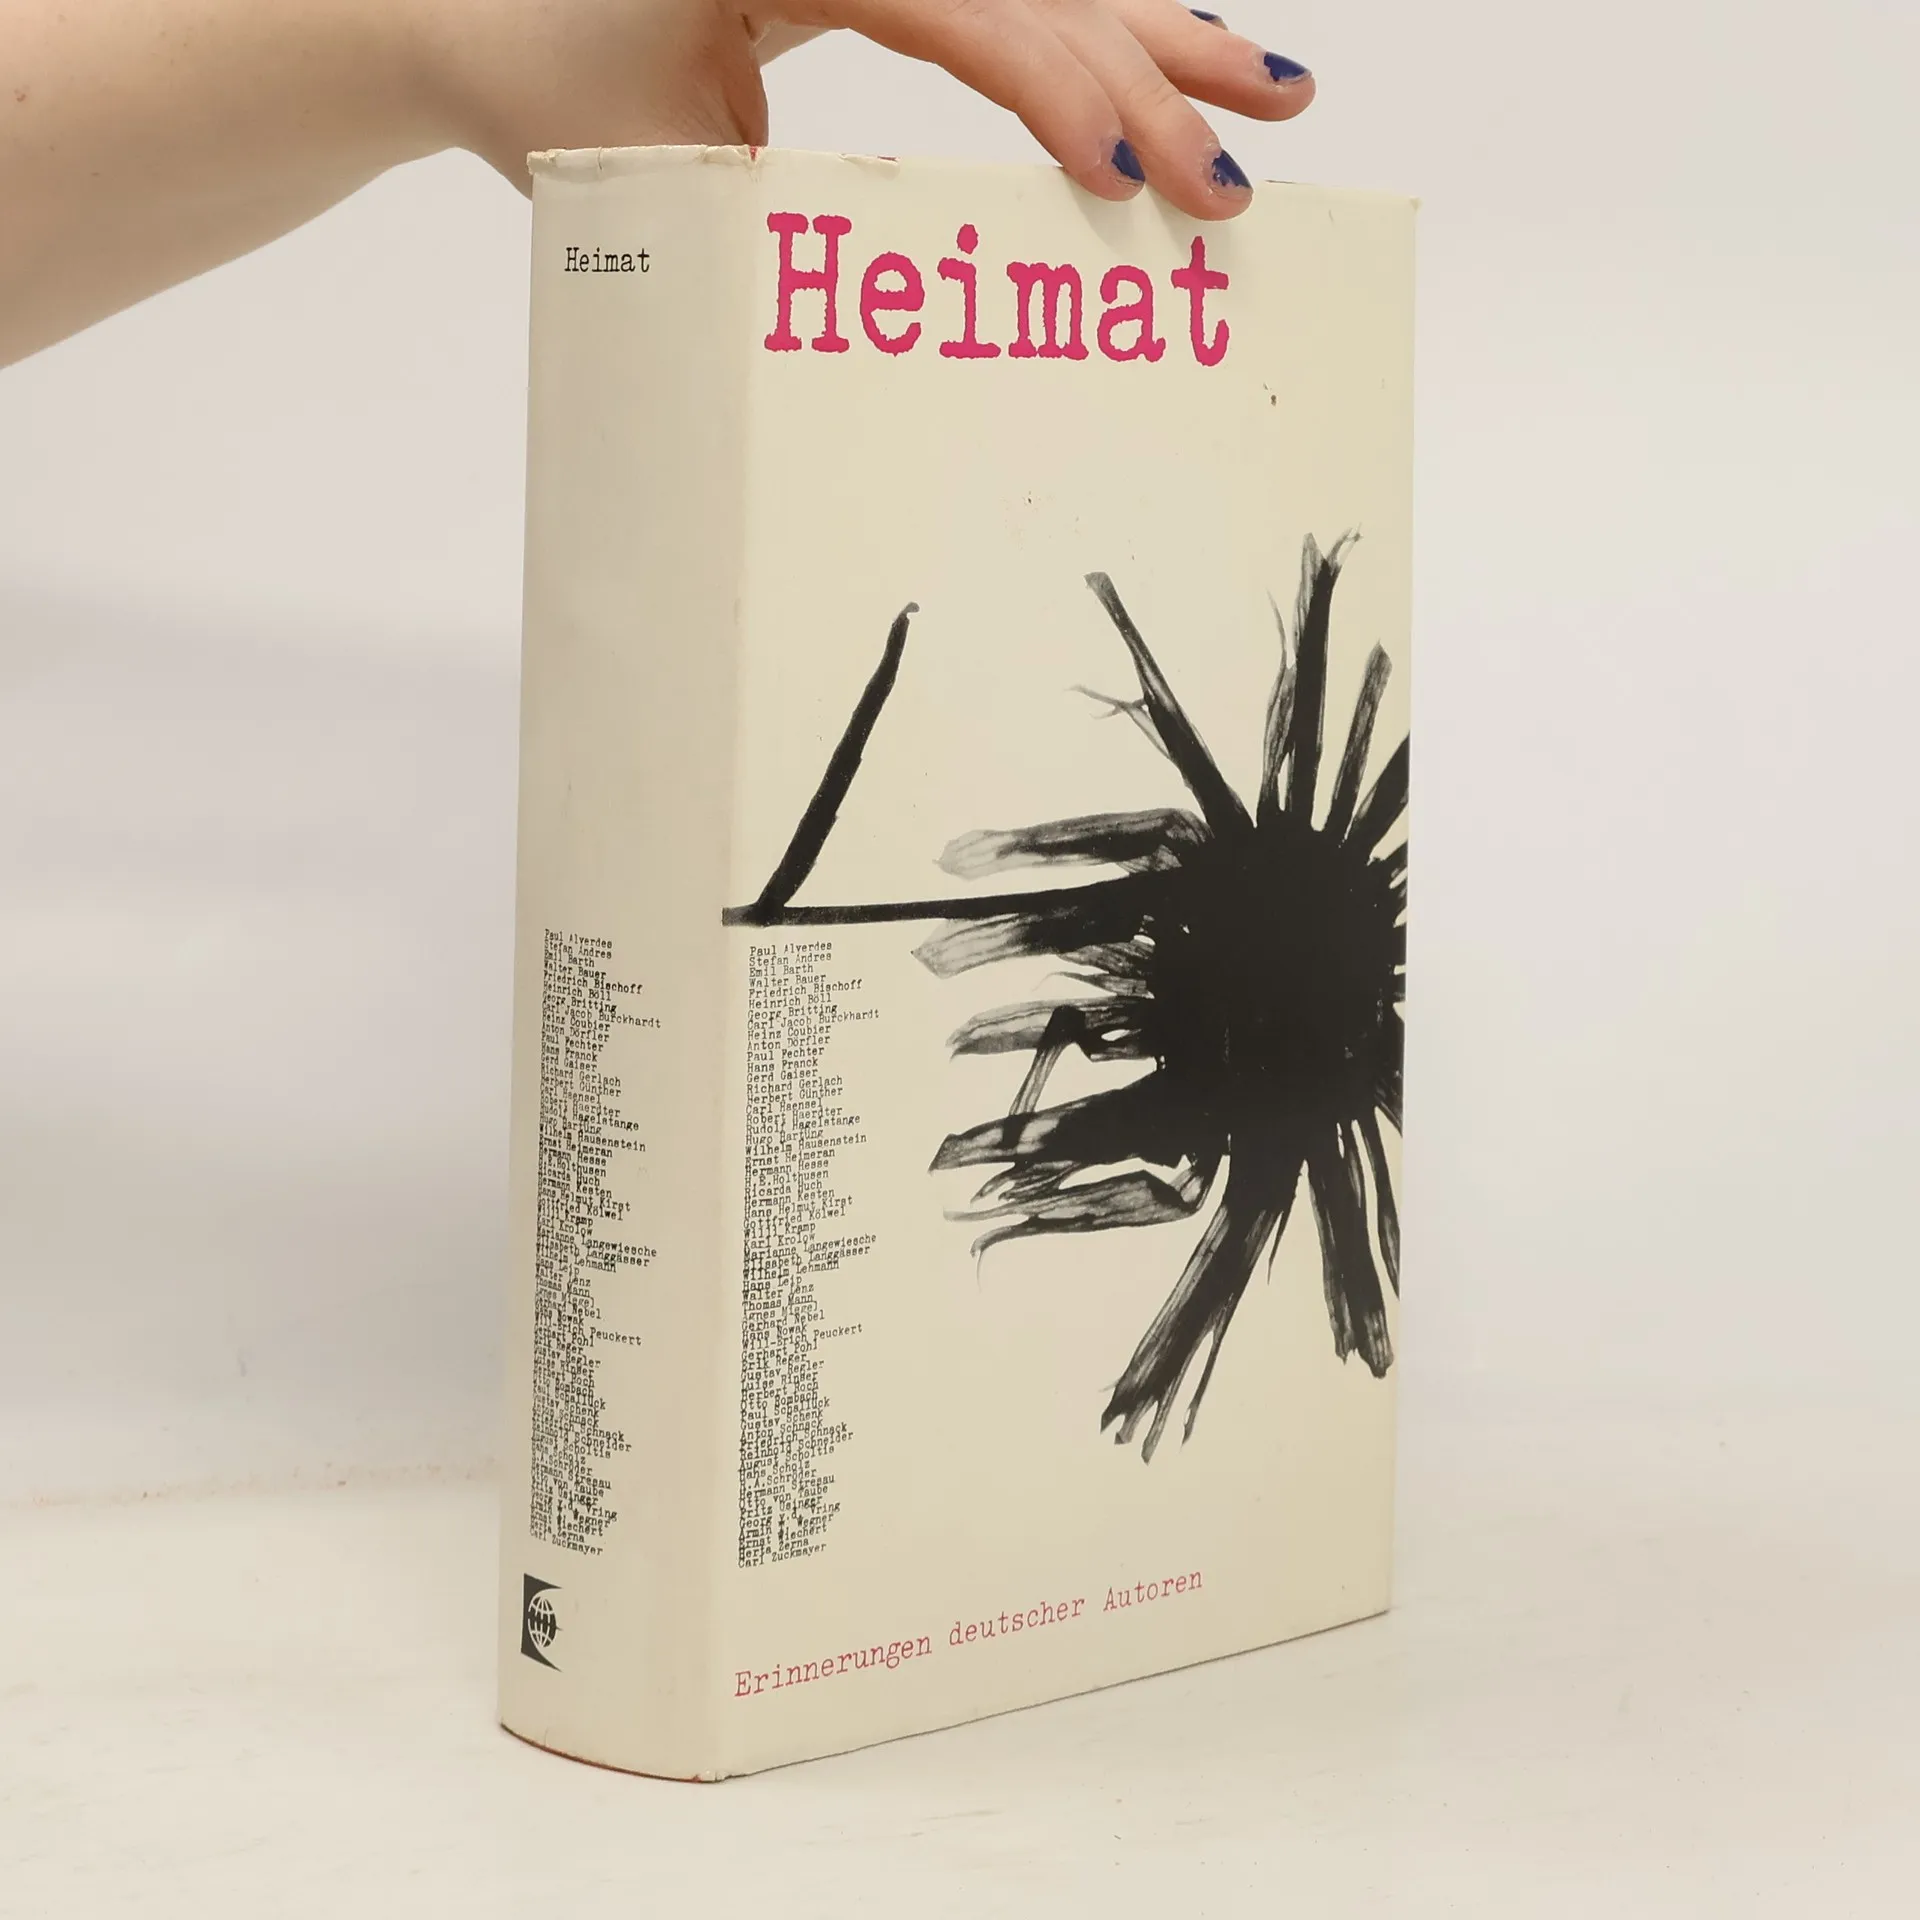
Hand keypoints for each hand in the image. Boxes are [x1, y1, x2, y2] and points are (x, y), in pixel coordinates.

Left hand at [418, 0, 1315, 219]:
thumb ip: (780, 201)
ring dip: (1165, 35)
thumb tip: (925, 275)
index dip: (1051, 85)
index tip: (1124, 175)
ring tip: (1273, 93)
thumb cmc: (550, 88)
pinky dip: (1104, 23)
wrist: (478, 24)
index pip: (954, 4)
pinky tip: (1187, 45)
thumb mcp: (657, 162)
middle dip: (1146, 80)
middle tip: (1233, 183)